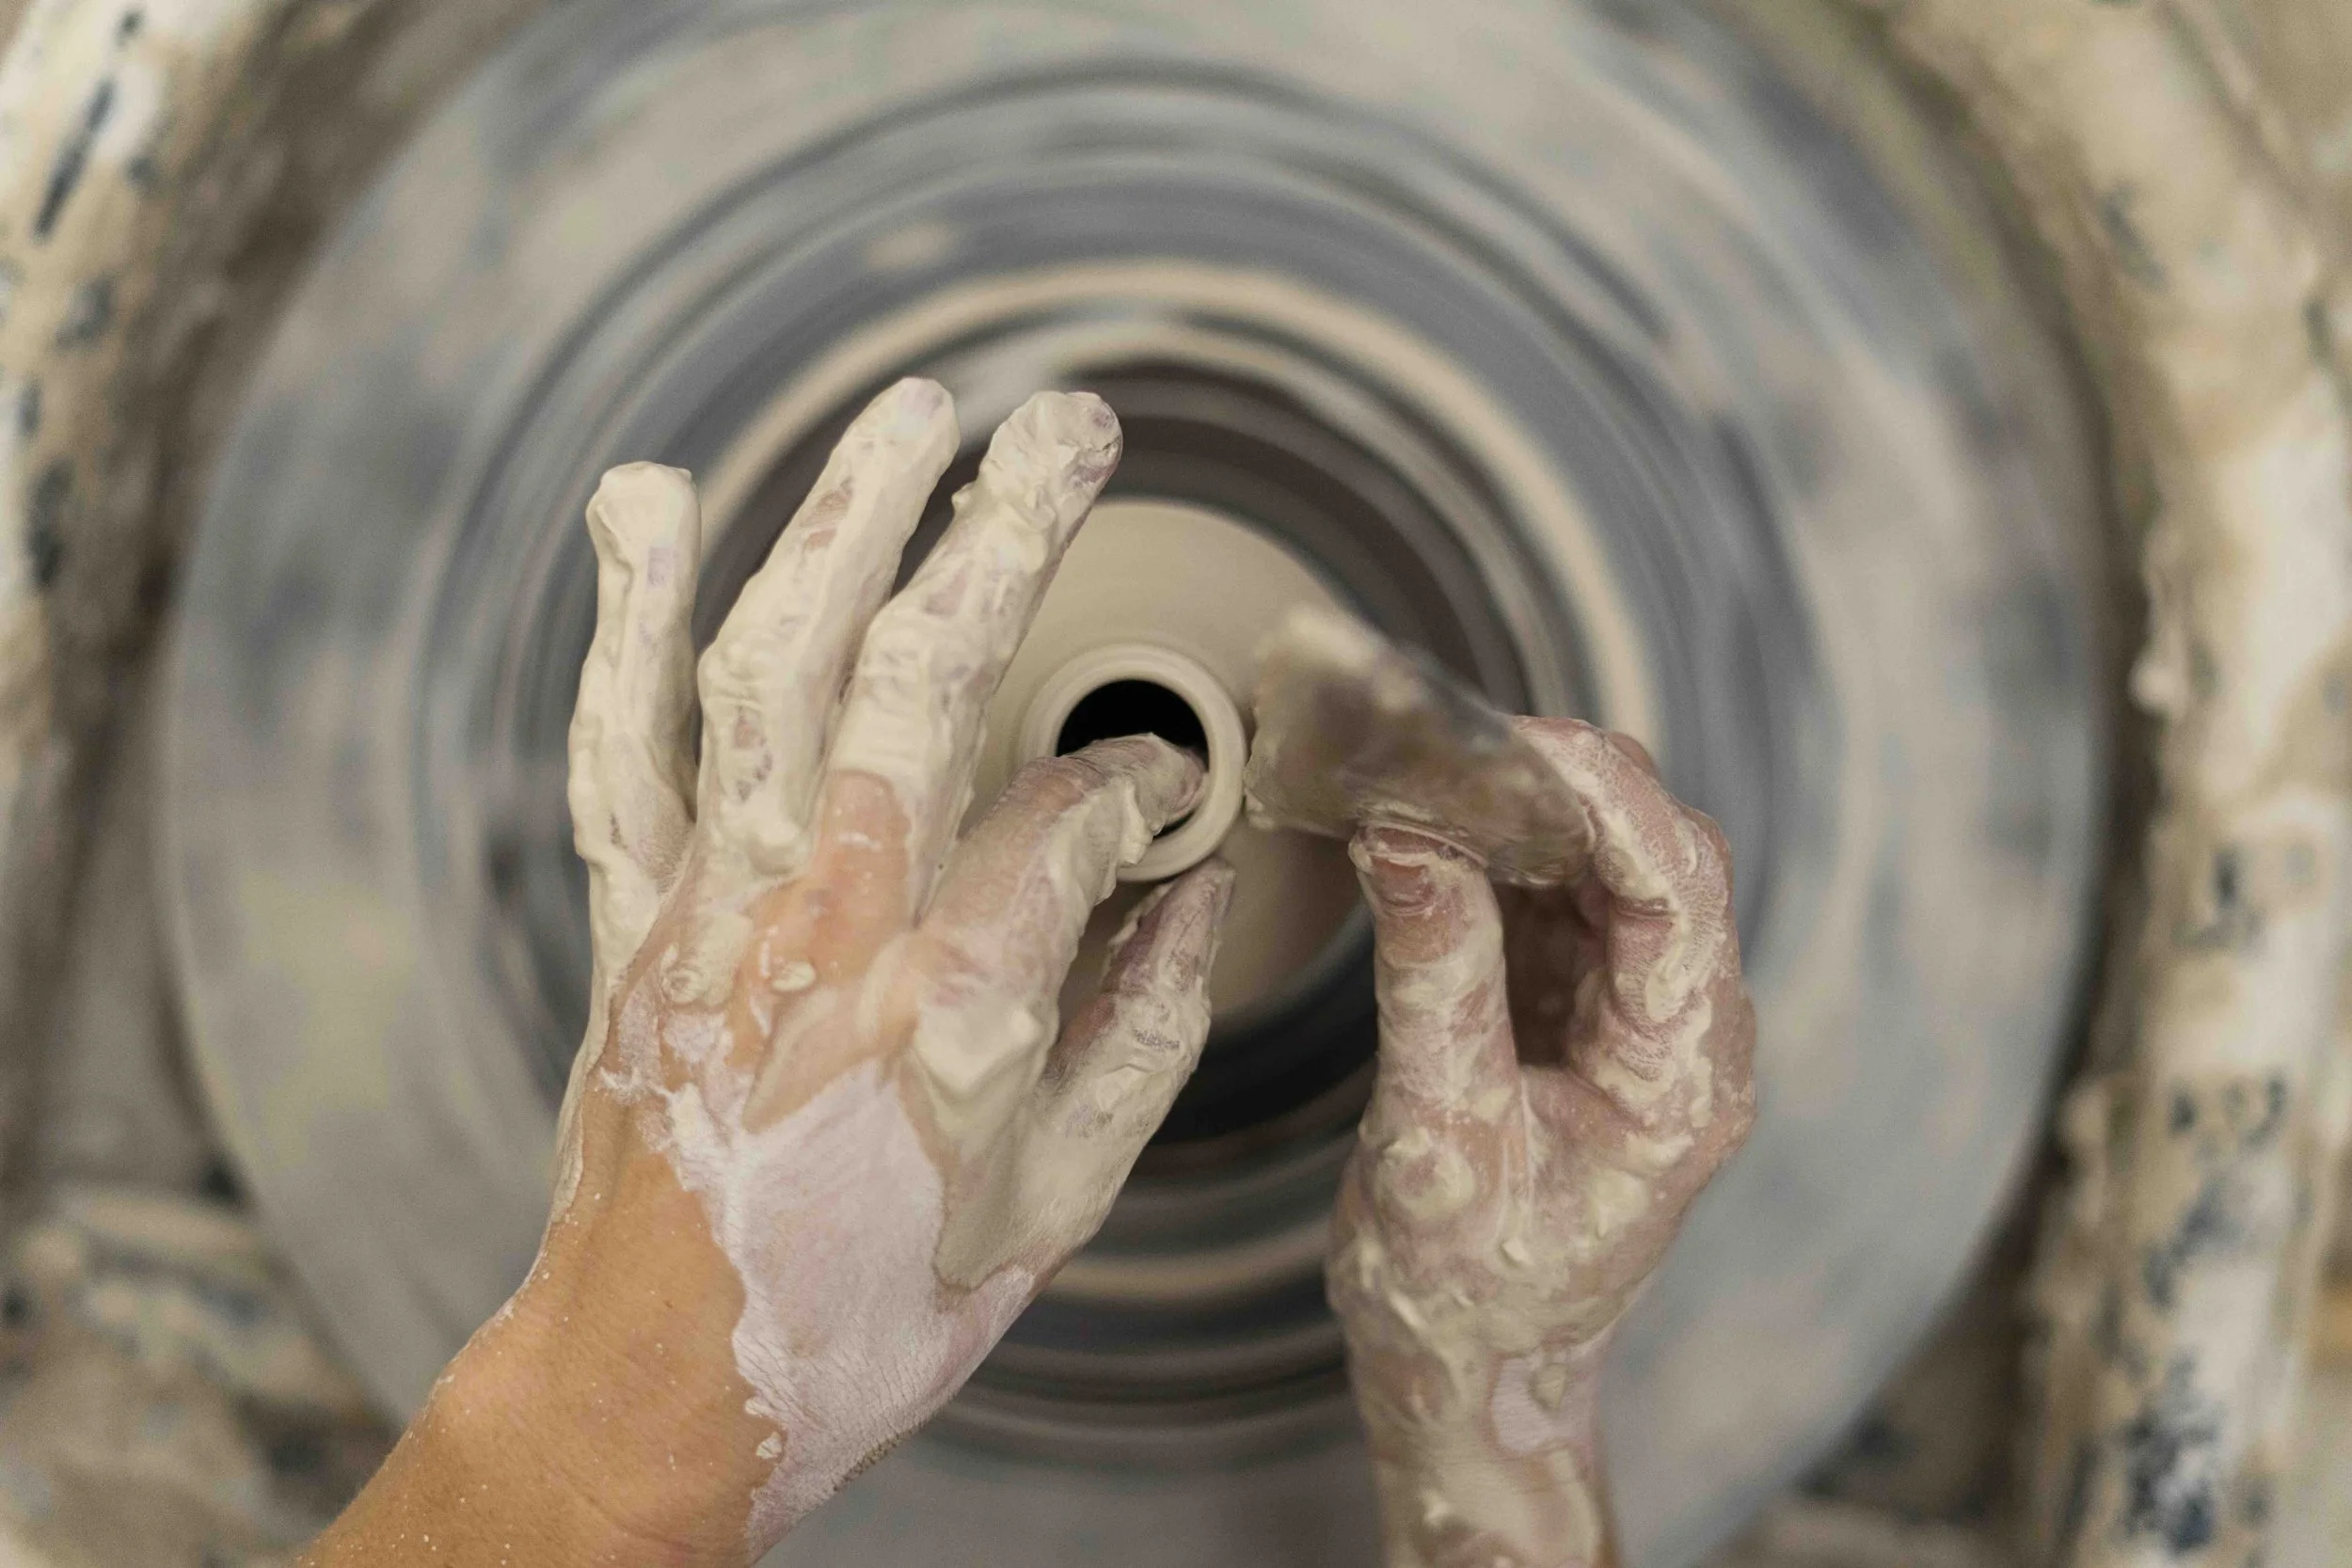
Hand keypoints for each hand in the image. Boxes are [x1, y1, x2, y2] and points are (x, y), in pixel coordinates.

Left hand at [304, 380, 1233, 1565]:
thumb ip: (1143, 1035)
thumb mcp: (1060, 1207)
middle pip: (924, 676)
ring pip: (770, 667)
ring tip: (911, 408)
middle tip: (1075, 425)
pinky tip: (655, 502)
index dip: (1137, 779)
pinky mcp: (629, 919)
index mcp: (961, 1004)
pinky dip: (630, 617)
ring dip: (842, 520)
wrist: (659, 1386)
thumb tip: (1195, 893)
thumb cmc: (866, 1309)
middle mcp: (830, 927)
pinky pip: (620, 741)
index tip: (1157, 784)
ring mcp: (713, 909)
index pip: (1077, 815)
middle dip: (1010, 528)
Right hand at [1328, 722, 1755, 1567]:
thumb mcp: (1434, 1141)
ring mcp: (1636, 1021)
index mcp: (1683, 1082)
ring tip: (1428, 773)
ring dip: (1524, 815)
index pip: (1676, 894)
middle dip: (1562, 789)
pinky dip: (1497, 856)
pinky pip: (1555, 900)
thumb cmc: (1465, 1292)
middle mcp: (1683, 1039)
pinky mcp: (1581, 1012)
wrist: (1470, 1373)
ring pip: (1606, 866)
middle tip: (1450, 742)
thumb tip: (1402, 836)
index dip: (1605, 800)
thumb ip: (1431, 982)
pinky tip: (1432, 832)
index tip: (1513, 740)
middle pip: (1657, 859)